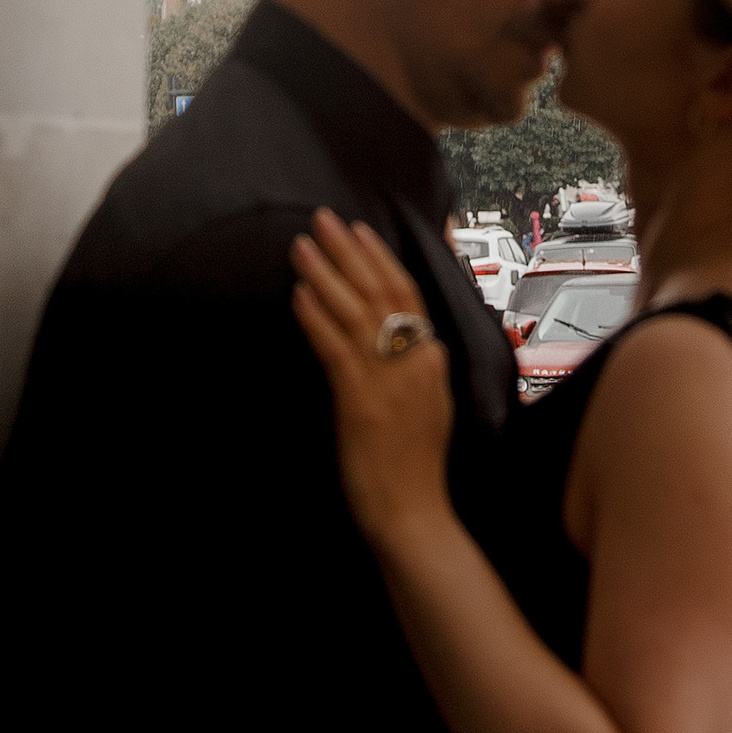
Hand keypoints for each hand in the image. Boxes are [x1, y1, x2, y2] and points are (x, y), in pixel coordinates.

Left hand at [293, 211, 455, 553]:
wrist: (415, 514)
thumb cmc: (415, 469)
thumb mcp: (428, 408)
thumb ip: (414, 371)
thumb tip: (398, 342)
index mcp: (432, 360)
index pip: (408, 294)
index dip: (380, 259)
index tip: (359, 232)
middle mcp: (415, 361)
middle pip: (382, 291)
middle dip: (350, 251)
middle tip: (325, 219)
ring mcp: (390, 379)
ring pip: (356, 311)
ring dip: (326, 273)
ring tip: (303, 245)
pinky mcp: (361, 400)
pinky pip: (336, 347)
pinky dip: (317, 317)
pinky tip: (299, 295)